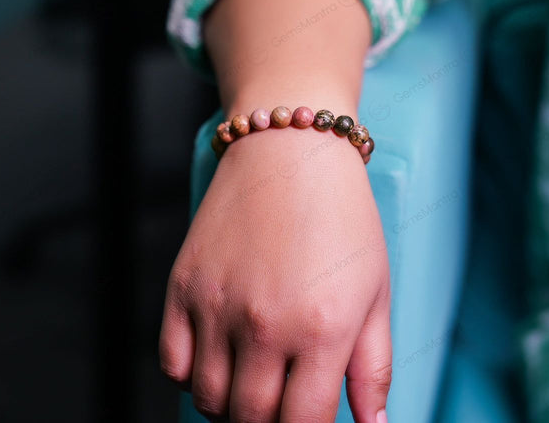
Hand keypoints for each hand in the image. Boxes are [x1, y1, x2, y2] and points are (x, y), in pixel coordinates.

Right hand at [159, 127, 391, 421]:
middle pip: (253, 419)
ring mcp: (218, 305)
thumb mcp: (375, 293)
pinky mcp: (184, 286)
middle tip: (282, 406)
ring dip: (231, 407)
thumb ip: (373, 368)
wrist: (291, 152)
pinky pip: (172, 363)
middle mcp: (265, 324)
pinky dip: (192, 377)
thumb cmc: (343, 221)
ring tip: (252, 386)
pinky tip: (218, 361)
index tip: (307, 421)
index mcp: (322, 329)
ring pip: (209, 399)